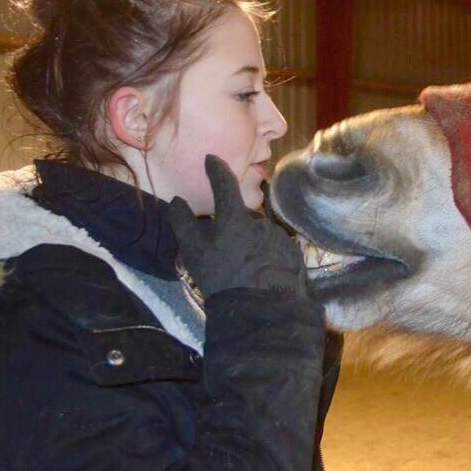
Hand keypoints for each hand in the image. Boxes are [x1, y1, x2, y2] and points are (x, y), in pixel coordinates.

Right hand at [168, 155, 307, 299]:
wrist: (261, 311)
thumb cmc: (222, 279)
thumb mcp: (194, 253)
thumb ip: (183, 223)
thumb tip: (177, 200)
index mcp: (235, 219)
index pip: (225, 184)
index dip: (217, 170)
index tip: (211, 159)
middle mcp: (260, 222)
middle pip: (242, 219)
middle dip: (233, 230)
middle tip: (224, 254)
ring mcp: (279, 238)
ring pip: (260, 235)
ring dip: (251, 245)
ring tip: (242, 271)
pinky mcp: (294, 254)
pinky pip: (275, 249)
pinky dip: (267, 257)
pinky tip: (260, 275)